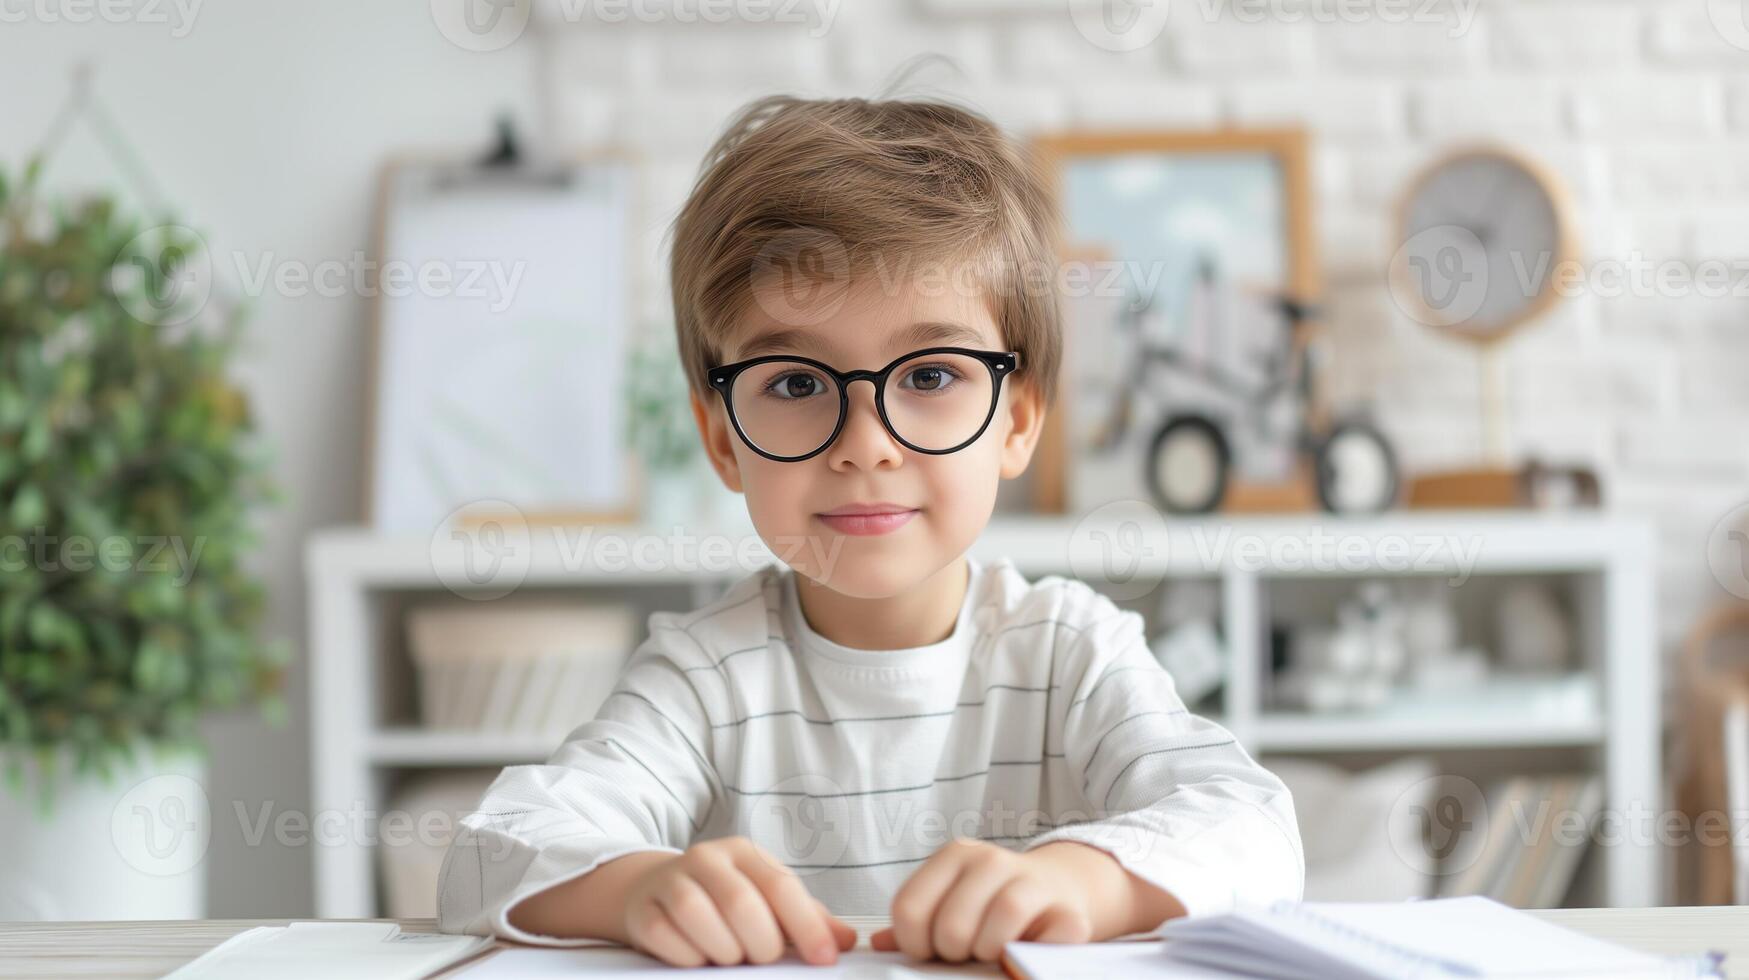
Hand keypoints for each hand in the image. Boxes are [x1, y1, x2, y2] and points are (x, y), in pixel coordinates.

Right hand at [622, 837, 856, 966]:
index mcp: (744, 854)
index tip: (825, 959)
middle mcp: (707, 859)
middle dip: (761, 943)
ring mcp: (670, 881)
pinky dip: (686, 956)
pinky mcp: (643, 909)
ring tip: (731, 957)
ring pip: (697, 915)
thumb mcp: (766, 900)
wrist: (654, 890)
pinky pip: (664, 936)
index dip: (807, 927)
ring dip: (723, 949)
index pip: (781, 887)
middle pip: (740, 903)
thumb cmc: (722, 899)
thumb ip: (806, 919)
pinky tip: (698, 957)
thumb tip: (845, 941)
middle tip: (764, 959)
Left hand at [870, 838, 1182, 962]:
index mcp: (954, 856)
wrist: (1062, 888)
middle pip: (950, 926)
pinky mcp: (1067, 911)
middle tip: (965, 953)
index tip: (929, 950)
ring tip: (991, 953)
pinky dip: (1028, 956)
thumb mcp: (951, 899)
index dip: (913, 944)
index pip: (909, 910)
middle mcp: (990, 860)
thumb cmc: (992, 903)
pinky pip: (1044, 939)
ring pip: (996, 925)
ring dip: (989, 952)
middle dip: (952, 953)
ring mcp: (1031, 881)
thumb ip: (916, 920)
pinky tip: (1022, 952)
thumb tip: (876, 944)